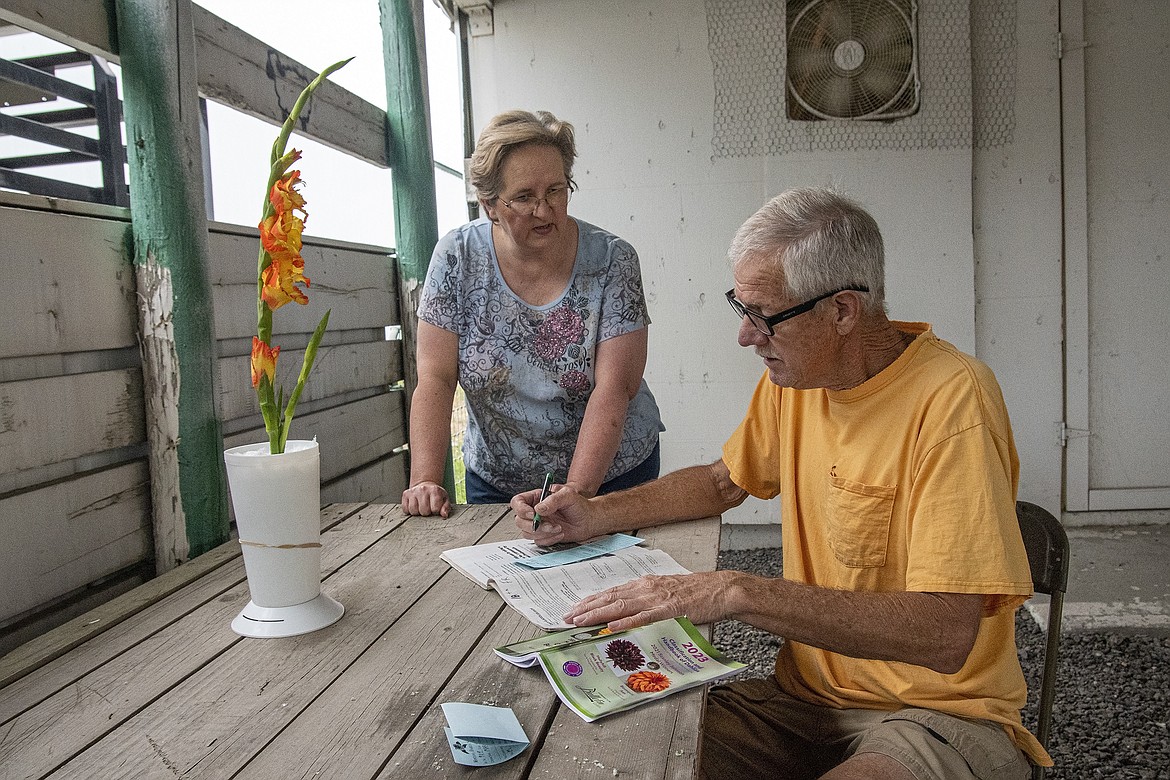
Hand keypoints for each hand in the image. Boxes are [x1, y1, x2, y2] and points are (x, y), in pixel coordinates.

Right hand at [401, 481, 449, 516]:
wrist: (425, 485)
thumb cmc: (436, 495)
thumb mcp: (445, 499)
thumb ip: (446, 508)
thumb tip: (444, 515)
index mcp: (435, 490)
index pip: (435, 509)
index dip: (436, 511)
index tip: (436, 508)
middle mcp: (423, 489)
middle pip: (424, 511)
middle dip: (427, 513)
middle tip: (428, 508)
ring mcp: (413, 491)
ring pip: (413, 511)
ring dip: (418, 512)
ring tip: (421, 507)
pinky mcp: (405, 494)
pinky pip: (405, 509)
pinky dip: (409, 511)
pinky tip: (415, 506)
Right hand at [510, 482, 598, 544]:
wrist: (588, 520)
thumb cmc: (579, 505)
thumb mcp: (568, 495)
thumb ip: (553, 500)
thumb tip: (538, 509)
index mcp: (536, 498)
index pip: (517, 502)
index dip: (521, 509)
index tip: (533, 514)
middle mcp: (534, 511)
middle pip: (519, 520)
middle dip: (534, 525)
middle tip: (549, 525)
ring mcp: (538, 524)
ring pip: (527, 533)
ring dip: (543, 533)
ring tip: (558, 528)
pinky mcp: (543, 535)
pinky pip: (538, 541)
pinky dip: (549, 539)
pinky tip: (560, 533)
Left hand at [563, 571, 732, 632]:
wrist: (721, 589)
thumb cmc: (696, 592)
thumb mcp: (666, 591)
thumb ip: (647, 599)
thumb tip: (628, 612)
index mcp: (645, 583)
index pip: (611, 592)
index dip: (591, 601)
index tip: (575, 608)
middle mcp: (646, 587)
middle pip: (610, 598)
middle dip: (586, 608)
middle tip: (567, 617)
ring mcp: (657, 598)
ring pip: (620, 606)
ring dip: (597, 614)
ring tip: (580, 621)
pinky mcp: (669, 610)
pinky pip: (644, 617)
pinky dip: (626, 622)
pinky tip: (612, 627)